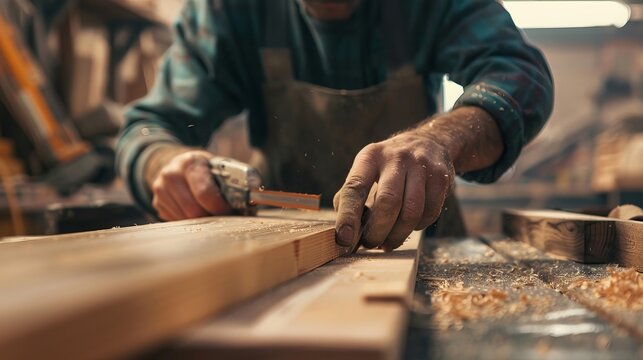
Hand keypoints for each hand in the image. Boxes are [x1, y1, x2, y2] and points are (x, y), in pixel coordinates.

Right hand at [149, 149, 231, 220]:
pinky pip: (178, 222)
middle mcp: (171, 175)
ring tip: (213, 216)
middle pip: (194, 211)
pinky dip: (191, 223)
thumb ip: (233, 183)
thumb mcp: (218, 167)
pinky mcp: (157, 204)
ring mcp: (161, 190)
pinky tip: (198, 215)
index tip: (231, 213)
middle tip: (225, 219)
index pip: (205, 193)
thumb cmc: (205, 169)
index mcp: (190, 163)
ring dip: (202, 223)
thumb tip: (251, 207)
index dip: (220, 208)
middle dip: (213, 218)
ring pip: (186, 220)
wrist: (177, 164)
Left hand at [334, 131, 454, 250]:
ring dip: (398, 235)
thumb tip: (342, 232)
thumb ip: (350, 197)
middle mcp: (395, 158)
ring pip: (411, 211)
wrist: (429, 141)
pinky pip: (430, 213)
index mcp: (369, 157)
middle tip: (370, 244)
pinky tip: (409, 227)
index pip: (354, 188)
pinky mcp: (441, 176)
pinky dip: (418, 227)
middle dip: (378, 231)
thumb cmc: (388, 166)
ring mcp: (421, 165)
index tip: (344, 239)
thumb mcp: (366, 170)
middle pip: (388, 202)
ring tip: (388, 242)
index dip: (347, 216)